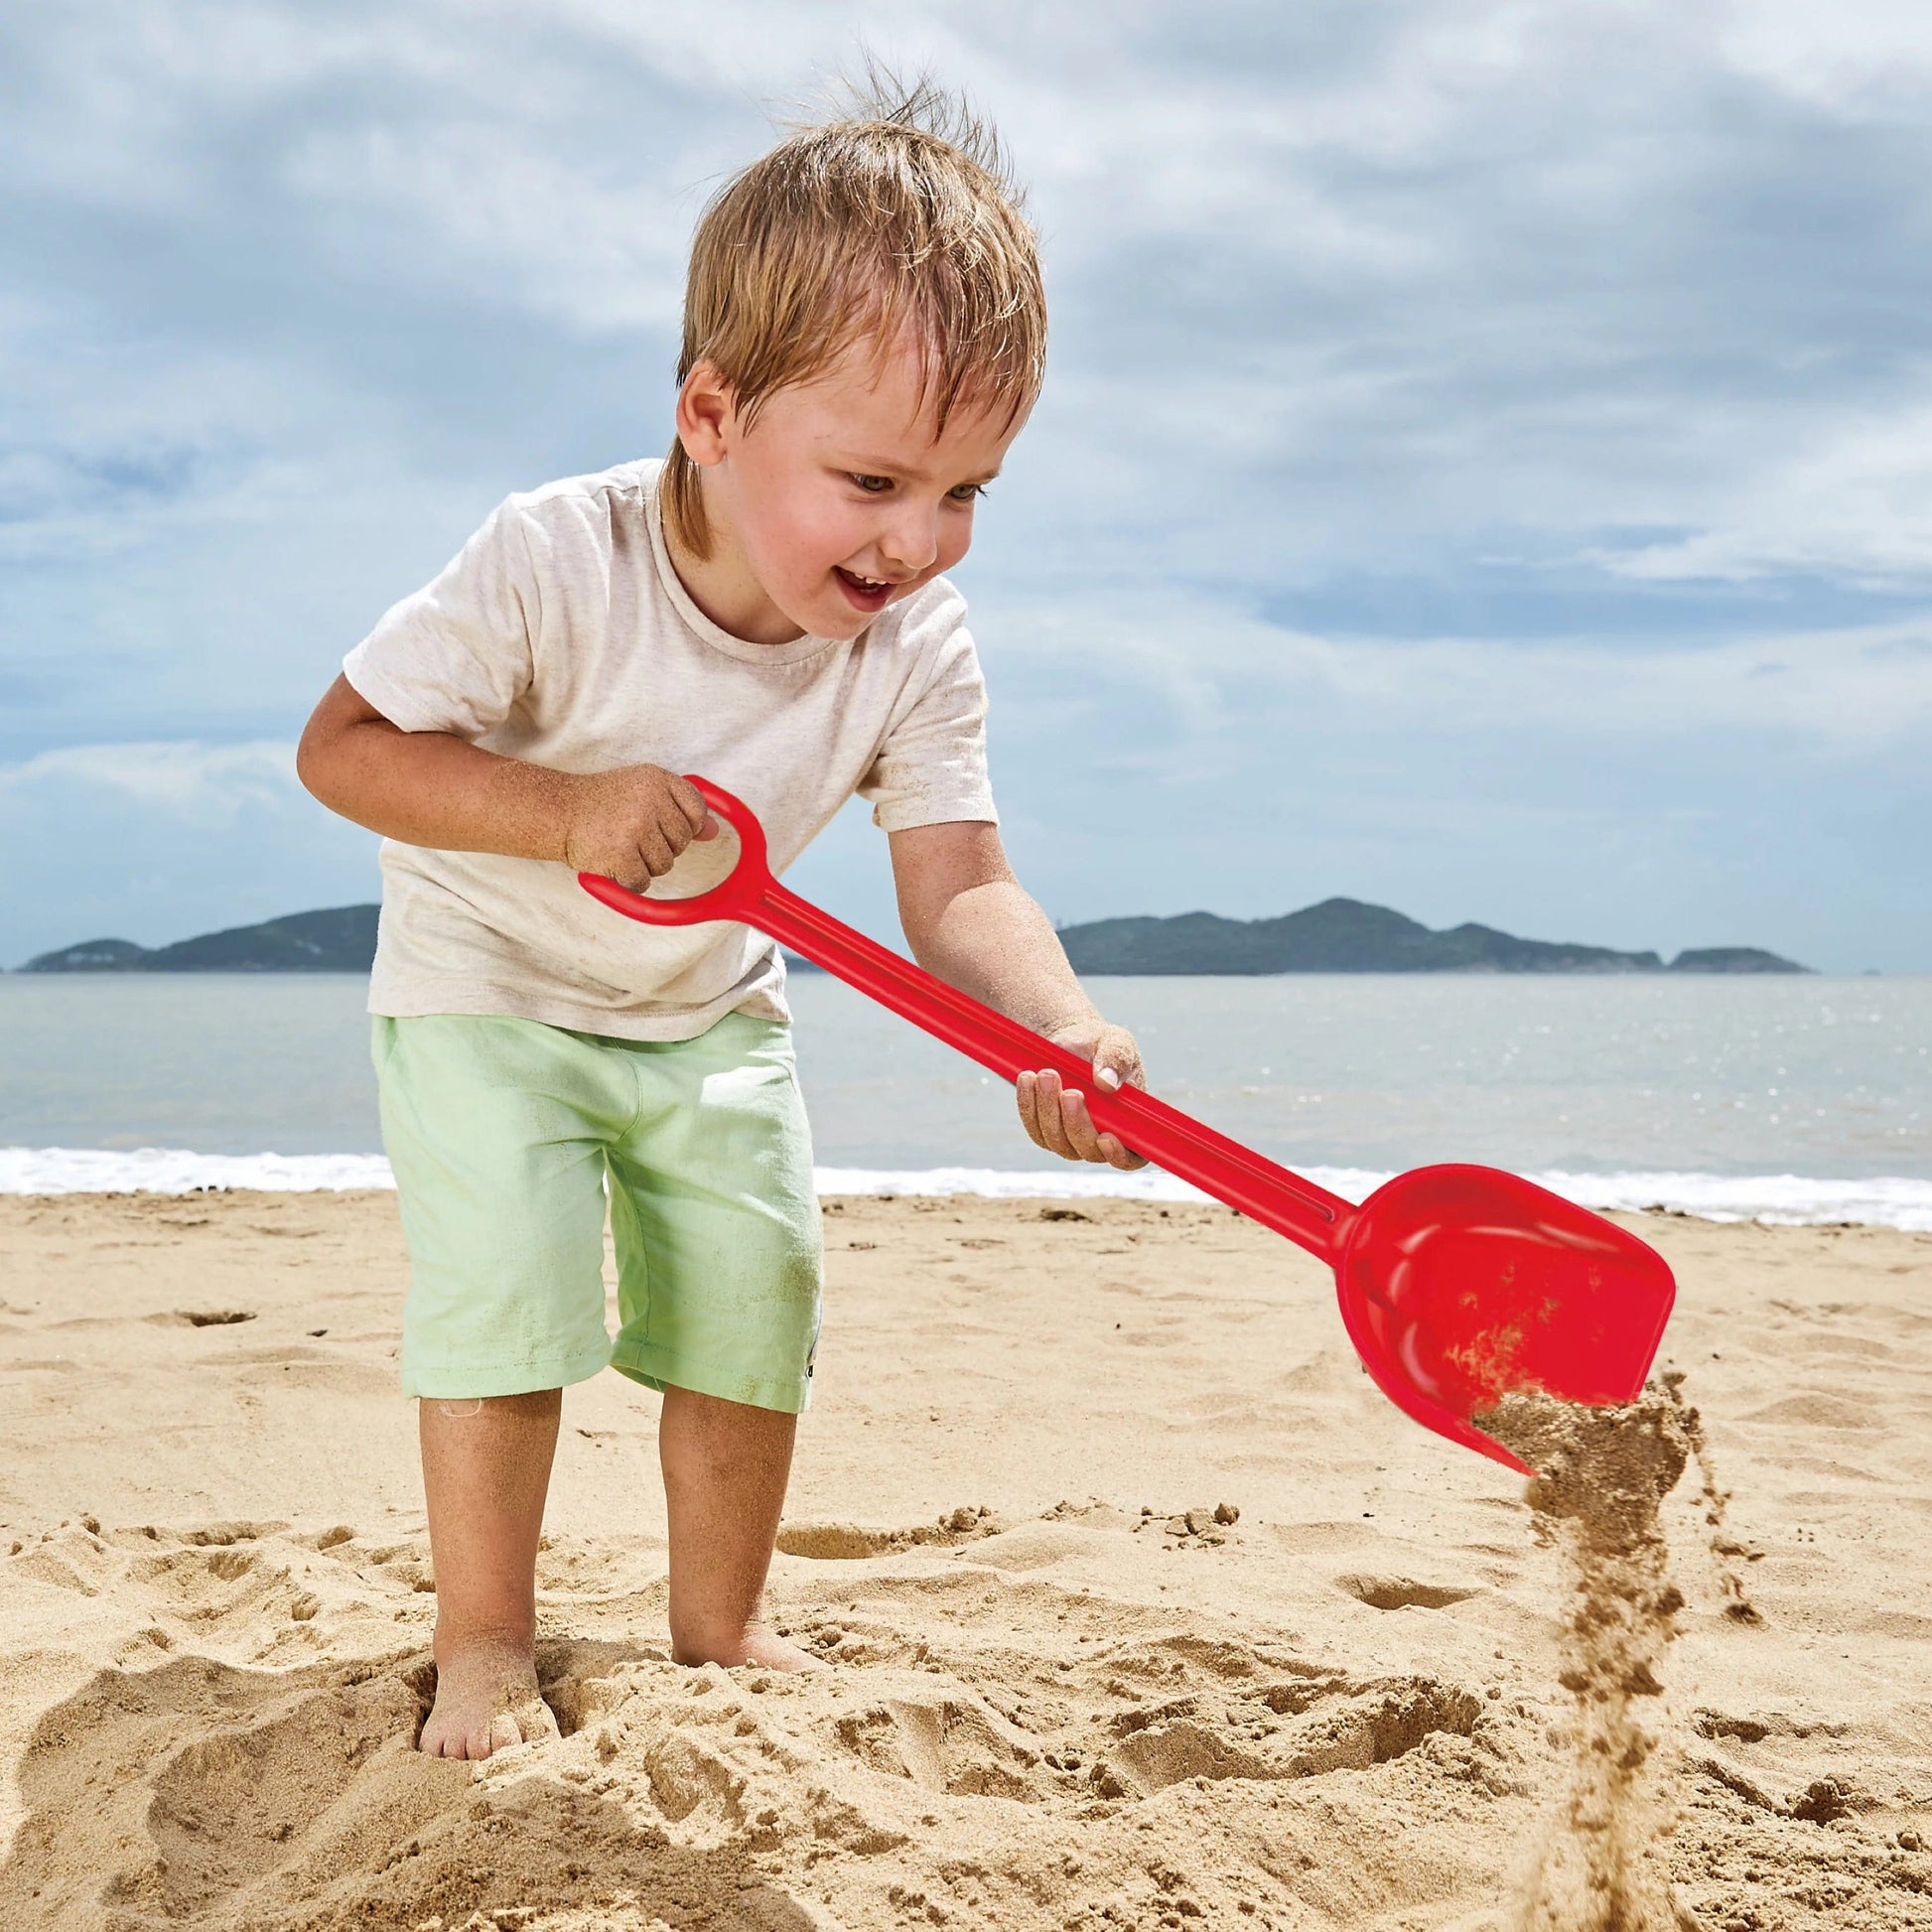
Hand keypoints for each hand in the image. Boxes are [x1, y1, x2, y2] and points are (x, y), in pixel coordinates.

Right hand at [561, 765, 716, 889]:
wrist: (559, 812)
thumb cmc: (603, 804)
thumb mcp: (643, 793)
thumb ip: (681, 809)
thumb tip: (715, 831)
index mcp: (658, 780)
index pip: (697, 810)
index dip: (686, 826)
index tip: (663, 826)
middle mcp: (650, 800)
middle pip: (682, 842)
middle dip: (661, 847)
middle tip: (633, 836)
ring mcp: (635, 827)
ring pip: (665, 865)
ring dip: (644, 865)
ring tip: (621, 846)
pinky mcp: (621, 854)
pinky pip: (643, 881)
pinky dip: (629, 879)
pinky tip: (614, 861)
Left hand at [1016, 1020, 1148, 1170]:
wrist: (1070, 1041)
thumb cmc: (1101, 1044)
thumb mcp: (1116, 1042)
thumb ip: (1116, 1059)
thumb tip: (1107, 1083)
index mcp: (1130, 1123)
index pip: (1133, 1157)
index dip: (1120, 1155)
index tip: (1106, 1137)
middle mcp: (1101, 1137)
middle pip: (1088, 1150)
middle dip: (1077, 1122)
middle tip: (1070, 1091)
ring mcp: (1071, 1138)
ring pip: (1057, 1141)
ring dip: (1050, 1110)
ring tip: (1046, 1074)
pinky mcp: (1045, 1130)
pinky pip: (1034, 1127)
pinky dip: (1029, 1104)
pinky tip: (1028, 1078)